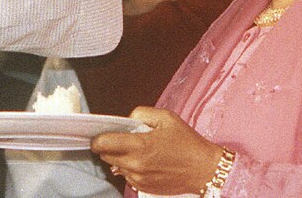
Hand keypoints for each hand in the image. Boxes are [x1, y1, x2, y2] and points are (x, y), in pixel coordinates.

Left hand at [91, 106, 221, 194]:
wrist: (204, 169)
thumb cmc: (187, 143)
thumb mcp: (165, 117)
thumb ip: (141, 113)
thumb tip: (126, 119)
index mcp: (140, 146)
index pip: (103, 144)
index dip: (97, 138)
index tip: (97, 133)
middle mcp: (136, 165)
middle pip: (105, 155)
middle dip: (108, 145)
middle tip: (120, 137)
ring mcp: (139, 179)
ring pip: (115, 166)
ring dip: (119, 156)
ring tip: (137, 148)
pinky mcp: (143, 188)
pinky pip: (127, 175)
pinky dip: (129, 166)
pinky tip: (144, 159)